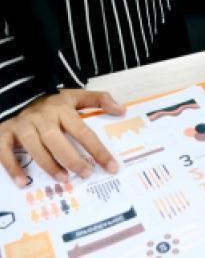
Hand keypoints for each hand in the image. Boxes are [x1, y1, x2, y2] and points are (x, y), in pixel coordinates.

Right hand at [0, 89, 125, 187]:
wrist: (19, 94)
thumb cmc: (53, 102)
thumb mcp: (76, 96)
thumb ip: (100, 100)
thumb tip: (121, 110)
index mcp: (61, 109)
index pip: (83, 131)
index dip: (98, 150)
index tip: (111, 166)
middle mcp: (42, 117)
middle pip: (56, 140)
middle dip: (72, 159)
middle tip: (86, 174)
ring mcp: (22, 125)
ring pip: (34, 146)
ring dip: (48, 164)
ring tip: (64, 179)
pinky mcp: (4, 133)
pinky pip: (4, 151)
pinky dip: (12, 167)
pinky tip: (23, 182)